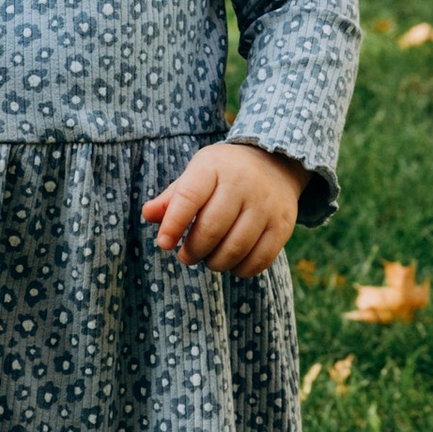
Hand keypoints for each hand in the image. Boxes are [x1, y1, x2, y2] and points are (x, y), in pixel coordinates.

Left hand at [143, 140, 304, 275]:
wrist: (275, 162)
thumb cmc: (224, 173)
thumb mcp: (197, 174)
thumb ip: (172, 197)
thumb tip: (148, 214)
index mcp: (214, 167)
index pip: (189, 197)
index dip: (173, 224)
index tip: (164, 244)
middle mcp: (243, 183)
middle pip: (212, 229)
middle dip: (193, 251)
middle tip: (187, 256)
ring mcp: (266, 204)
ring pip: (235, 248)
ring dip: (215, 262)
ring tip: (209, 258)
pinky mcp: (283, 224)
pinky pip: (260, 260)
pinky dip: (241, 269)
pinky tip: (232, 263)